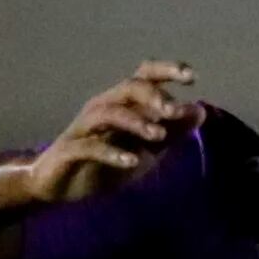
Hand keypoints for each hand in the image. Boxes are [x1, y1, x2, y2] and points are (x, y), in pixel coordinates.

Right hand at [24, 62, 199, 205]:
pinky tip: (131, 161)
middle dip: (153, 96)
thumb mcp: (144, 150)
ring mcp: (84, 128)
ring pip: (109, 113)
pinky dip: (112, 152)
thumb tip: (200, 111)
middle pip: (128, 88)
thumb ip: (170, 132)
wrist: (58, 187)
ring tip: (158, 135)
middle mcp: (102, 108)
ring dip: (135, 122)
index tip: (192, 76)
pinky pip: (90, 146)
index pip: (144, 77)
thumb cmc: (103, 164)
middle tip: (174, 111)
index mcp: (121, 105)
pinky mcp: (69, 151)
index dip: (166, 71)